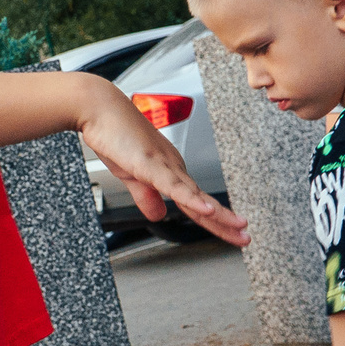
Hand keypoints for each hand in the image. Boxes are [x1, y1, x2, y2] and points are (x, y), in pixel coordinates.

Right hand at [77, 80, 247, 245]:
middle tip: (246, 237)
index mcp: (169, 171)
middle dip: (226, 222)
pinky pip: (174, 185)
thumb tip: (158, 216)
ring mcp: (164, 165)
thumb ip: (145, 196)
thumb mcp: (130, 174)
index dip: (214, 220)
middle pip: (202, 202)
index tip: (231, 233)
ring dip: (219, 214)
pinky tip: (207, 210)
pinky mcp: (151, 164)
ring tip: (238, 227)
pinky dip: (192, 199)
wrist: (98, 108)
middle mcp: (173, 168)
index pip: (195, 203)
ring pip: (195, 196)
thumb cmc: (113, 134)